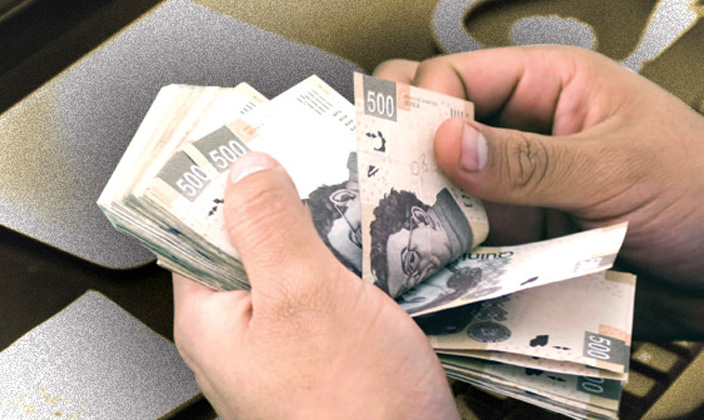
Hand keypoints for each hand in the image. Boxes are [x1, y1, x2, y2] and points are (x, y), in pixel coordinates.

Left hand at [172, 153, 458, 419]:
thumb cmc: (353, 407)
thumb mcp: (304, 296)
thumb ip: (267, 226)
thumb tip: (246, 168)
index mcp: (209, 321)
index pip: (193, 229)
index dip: (218, 180)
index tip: (247, 138)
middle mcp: (238, 335)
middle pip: (246, 243)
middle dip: (281, 198)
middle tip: (313, 154)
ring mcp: (283, 346)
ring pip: (292, 265)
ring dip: (319, 229)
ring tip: (349, 189)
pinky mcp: (325, 355)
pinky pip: (326, 293)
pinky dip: (346, 263)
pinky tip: (373, 243)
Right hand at [375, 46, 703, 339]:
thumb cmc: (702, 192)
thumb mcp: (616, 167)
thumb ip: (530, 160)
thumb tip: (445, 143)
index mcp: (550, 85)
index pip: (458, 77)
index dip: (423, 106)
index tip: (397, 148)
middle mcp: (525, 132)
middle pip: (443, 131)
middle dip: (411, 155)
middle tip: (383, 186)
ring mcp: (520, 187)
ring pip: (450, 188)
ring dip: (429, 209)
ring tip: (402, 231)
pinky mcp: (522, 235)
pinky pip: (472, 235)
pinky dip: (452, 248)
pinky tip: (436, 261)